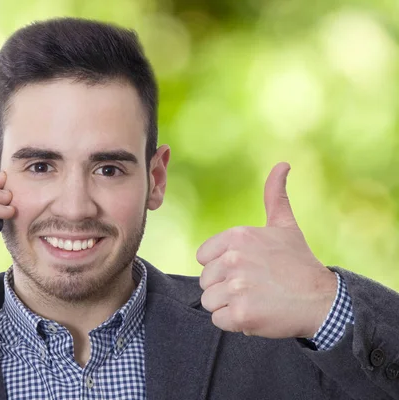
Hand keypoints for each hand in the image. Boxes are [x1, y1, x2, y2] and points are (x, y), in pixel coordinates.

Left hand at [196, 162, 336, 338]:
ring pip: (210, 301)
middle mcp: (234, 259)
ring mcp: (237, 287)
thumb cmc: (299, 263)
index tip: (245, 269)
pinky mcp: (241, 313)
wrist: (322, 300)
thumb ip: (275, 196)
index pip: (202, 257)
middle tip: (253, 287)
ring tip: (254, 299)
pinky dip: (234, 323)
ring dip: (228, 306)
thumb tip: (282, 164)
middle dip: (224, 288)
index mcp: (237, 237)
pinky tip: (255, 314)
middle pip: (205, 281)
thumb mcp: (285, 225)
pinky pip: (218, 320)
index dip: (220, 267)